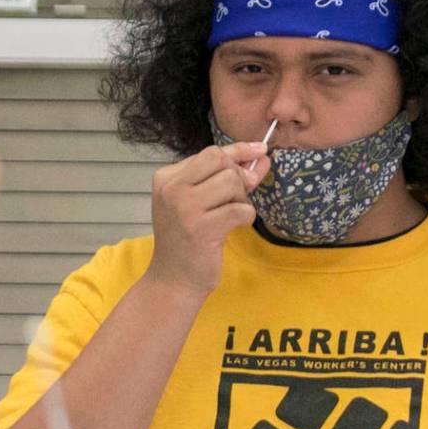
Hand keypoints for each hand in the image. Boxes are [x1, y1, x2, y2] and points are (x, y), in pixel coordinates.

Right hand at [144, 141, 269, 296]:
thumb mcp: (200, 201)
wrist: (173, 279)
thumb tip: (261, 157)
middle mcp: (171, 188)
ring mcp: (184, 208)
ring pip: (232, 182)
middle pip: (222, 162)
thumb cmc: (187, 239)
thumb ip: (226, 177)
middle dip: (238, 178)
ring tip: (229, 215)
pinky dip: (245, 217)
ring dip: (241, 199)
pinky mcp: (201, 228)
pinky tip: (233, 227)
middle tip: (236, 199)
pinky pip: (240, 209)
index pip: (210, 152)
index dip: (238, 151)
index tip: (260, 149)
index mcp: (166, 177)